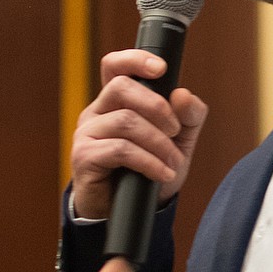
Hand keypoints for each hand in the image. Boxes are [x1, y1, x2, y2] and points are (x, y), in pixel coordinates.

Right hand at [71, 49, 207, 219]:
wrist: (128, 212)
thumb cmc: (148, 171)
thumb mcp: (177, 142)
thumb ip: (188, 117)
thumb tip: (183, 95)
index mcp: (116, 102)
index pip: (115, 66)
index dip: (135, 59)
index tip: (161, 68)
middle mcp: (97, 112)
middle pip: (121, 87)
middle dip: (157, 107)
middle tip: (175, 131)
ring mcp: (87, 134)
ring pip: (125, 121)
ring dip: (158, 142)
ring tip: (173, 162)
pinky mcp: (84, 157)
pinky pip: (120, 149)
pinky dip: (149, 162)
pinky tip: (162, 174)